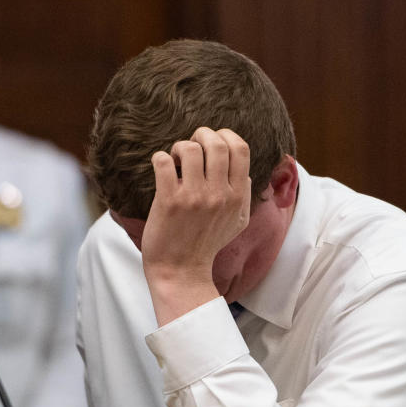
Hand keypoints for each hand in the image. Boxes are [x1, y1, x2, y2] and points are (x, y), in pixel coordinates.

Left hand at [141, 127, 251, 324]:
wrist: (181, 271)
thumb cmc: (207, 245)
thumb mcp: (237, 222)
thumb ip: (245, 195)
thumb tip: (244, 171)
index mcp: (237, 196)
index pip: (241, 148)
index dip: (225, 135)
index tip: (212, 142)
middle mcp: (219, 195)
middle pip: (217, 143)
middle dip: (201, 134)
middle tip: (190, 146)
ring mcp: (194, 198)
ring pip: (190, 148)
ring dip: (179, 148)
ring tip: (174, 161)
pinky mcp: (169, 201)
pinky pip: (163, 162)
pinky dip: (160, 159)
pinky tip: (161, 169)